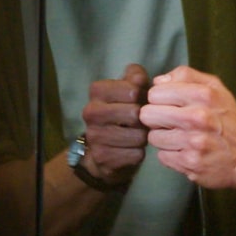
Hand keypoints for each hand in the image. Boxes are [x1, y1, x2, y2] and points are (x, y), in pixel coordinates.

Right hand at [81, 63, 149, 184]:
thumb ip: (136, 77)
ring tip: (136, 134)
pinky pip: (136, 154)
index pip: (133, 90)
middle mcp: (91, 111)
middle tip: (140, 122)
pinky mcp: (102, 157)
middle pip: (135, 114)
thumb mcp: (129, 89)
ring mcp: (94, 136)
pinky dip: (138, 152)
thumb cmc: (123, 111)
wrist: (102, 146)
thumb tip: (140, 78)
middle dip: (144, 119)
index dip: (143, 97)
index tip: (139, 102)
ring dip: (143, 137)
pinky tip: (130, 149)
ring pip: (138, 136)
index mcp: (97, 90)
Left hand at [139, 65, 235, 189]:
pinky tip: (186, 151)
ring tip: (183, 138)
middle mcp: (197, 117)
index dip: (160, 99)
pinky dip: (171, 155)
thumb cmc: (230, 121)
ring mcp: (192, 142)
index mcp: (203, 94)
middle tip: (172, 123)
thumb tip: (158, 80)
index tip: (171, 105)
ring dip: (165, 138)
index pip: (155, 92)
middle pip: (147, 114)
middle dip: (157, 119)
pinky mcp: (189, 163)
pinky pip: (162, 156)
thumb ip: (186, 76)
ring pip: (153, 137)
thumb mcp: (216, 89)